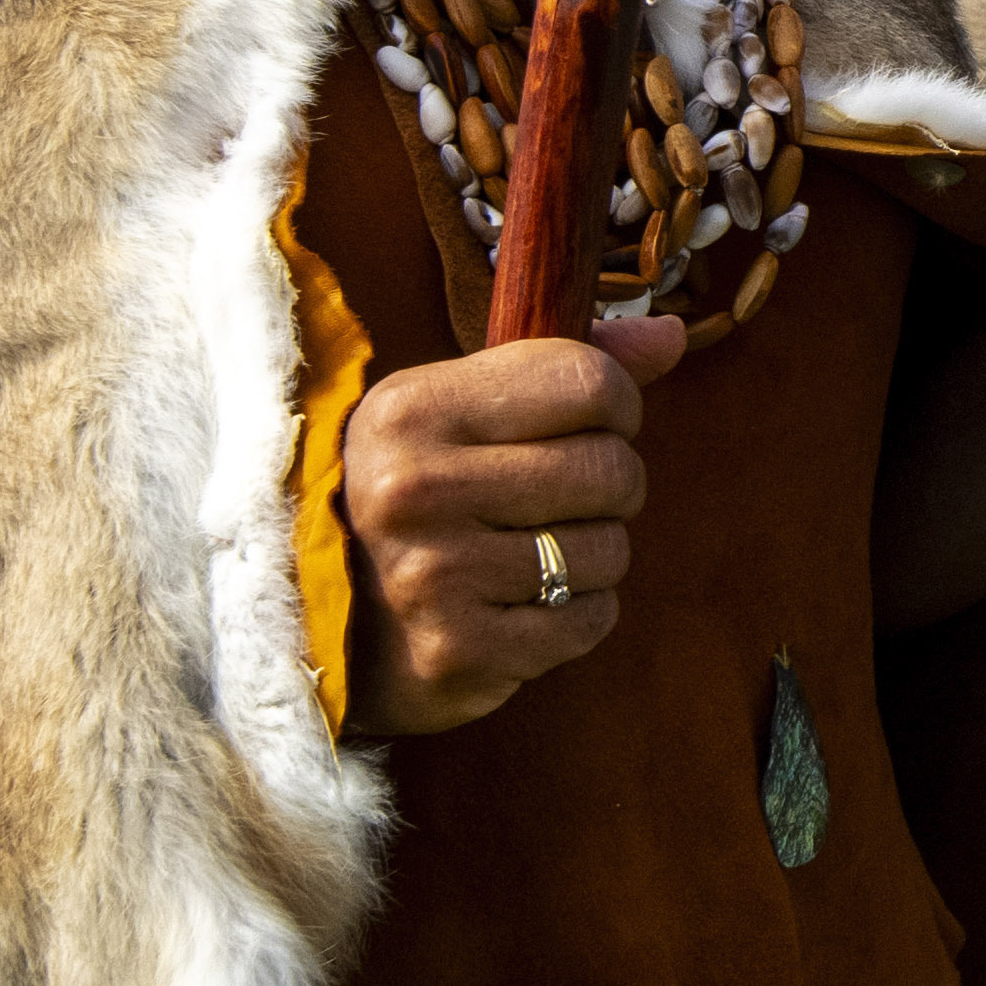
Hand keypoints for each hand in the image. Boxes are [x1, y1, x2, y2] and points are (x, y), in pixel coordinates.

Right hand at [342, 316, 691, 734]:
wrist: (313, 617)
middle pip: (611, 469)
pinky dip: (575, 615)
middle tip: (559, 500)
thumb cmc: (409, 495)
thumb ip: (565, 368)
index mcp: (412, 410)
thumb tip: (672, 335)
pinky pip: (588, 620)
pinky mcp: (459, 650)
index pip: (589, 381)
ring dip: (591, 556)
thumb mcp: (457, 410)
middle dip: (609, 487)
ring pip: (609, 550)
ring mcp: (434, 575)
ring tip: (528, 554)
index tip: (590, 424)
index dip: (615, 405)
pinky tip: (522, 603)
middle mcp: (414, 488)